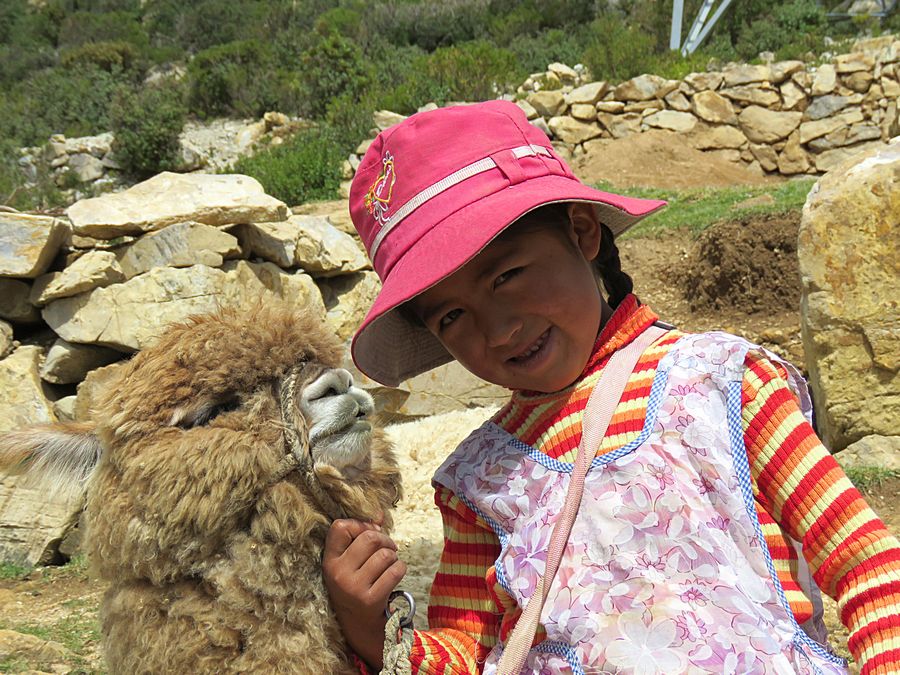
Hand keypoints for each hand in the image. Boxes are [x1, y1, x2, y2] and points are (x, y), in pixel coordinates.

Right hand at [323, 518, 406, 669]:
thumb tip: (379, 513)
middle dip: (385, 539)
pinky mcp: (371, 600)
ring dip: (393, 556)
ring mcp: (353, 588)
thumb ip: (362, 535)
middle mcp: (337, 574)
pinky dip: (400, 569)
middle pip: (370, 537)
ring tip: (388, 564)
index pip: (340, 526)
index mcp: (329, 560)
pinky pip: (395, 570)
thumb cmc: (357, 583)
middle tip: (387, 548)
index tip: (366, 535)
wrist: (359, 625)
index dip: (359, 525)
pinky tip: (393, 576)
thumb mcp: (350, 561)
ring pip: (385, 554)